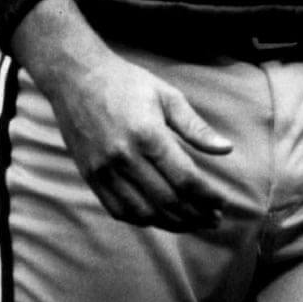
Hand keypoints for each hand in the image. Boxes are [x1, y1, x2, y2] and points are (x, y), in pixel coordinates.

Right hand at [46, 47, 232, 231]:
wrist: (76, 77)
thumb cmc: (125, 82)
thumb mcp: (166, 95)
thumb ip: (196, 127)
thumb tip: (226, 149)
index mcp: (147, 134)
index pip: (185, 178)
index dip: (207, 196)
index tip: (222, 203)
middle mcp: (125, 157)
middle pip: (168, 201)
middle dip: (196, 215)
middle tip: (214, 220)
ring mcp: (104, 170)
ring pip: (144, 213)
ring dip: (173, 223)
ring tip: (193, 222)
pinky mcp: (91, 176)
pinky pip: (119, 211)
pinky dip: (143, 220)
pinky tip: (160, 217)